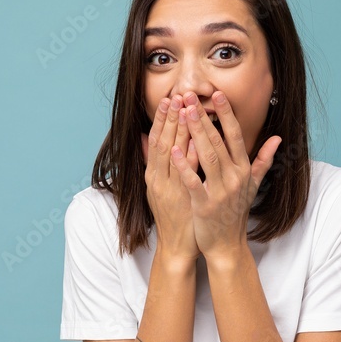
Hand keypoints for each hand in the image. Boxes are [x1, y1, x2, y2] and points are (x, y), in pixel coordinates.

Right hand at [142, 93, 201, 262]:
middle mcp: (159, 179)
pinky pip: (187, 174)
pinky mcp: (183, 199)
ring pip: (173, 154)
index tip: (168, 100)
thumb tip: (143, 137)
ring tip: (186, 108)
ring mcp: (170, 189)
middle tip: (178, 95)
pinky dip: (191, 157)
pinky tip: (197, 140)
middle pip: (163, 143)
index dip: (161, 120)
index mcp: (153, 175)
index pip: (156, 141)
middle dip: (170, 118)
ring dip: (180, 130)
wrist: (177, 245)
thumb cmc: (172, 215)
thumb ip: (152, 162)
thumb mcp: (157, 187)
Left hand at [170, 90, 281, 262]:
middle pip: (219, 142)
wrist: (226, 244)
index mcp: (244, 170)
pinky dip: (184, 165)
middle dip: (204, 118)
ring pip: (208, 156)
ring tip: (184, 112)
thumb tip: (278, 138)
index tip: (218, 94)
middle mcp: (235, 178)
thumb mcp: (253, 186)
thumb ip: (263, 160)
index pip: (235, 136)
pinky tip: (173, 149)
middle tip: (191, 97)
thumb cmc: (235, 213)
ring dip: (196, 133)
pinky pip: (193, 181)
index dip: (227, 114)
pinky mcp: (205, 205)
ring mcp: (220, 192)